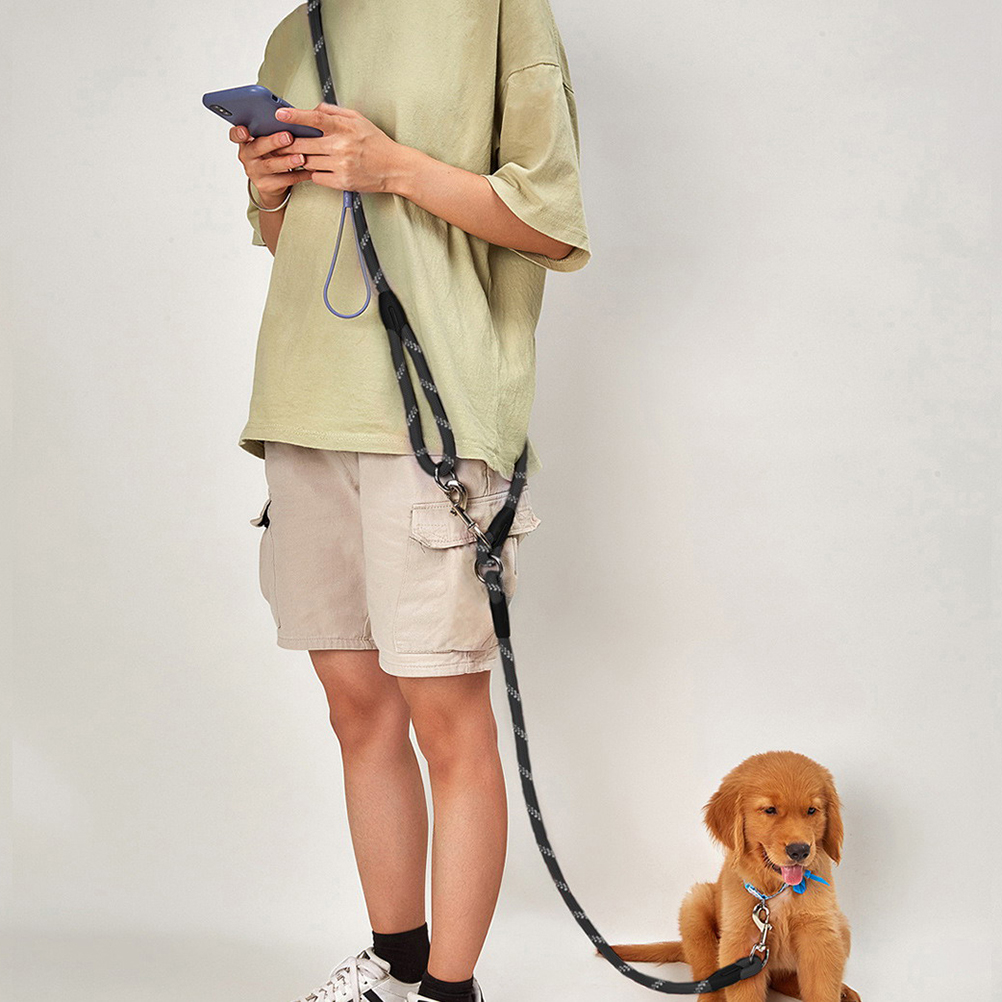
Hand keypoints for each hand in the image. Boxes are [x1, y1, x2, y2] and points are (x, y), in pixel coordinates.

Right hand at [229, 125, 313, 207]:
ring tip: (301, 157)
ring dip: (287, 161)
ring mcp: (255, 172)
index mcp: (246, 141)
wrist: (271, 182)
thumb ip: (271, 130)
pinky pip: (284, 180)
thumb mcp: (267, 141)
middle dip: (273, 142)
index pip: (236, 135)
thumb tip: (290, 115)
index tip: (245, 130)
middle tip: (288, 136)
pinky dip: (298, 175)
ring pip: (271, 165)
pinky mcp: (266, 185)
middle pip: (257, 147)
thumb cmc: (272, 154)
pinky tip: (309, 171)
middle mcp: (247, 156)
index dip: (238, 132)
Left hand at [275, 102, 405, 193]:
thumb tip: (314, 109)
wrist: (395, 168)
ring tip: (299, 156)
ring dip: (300, 160)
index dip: (295, 116)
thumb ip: (335, 112)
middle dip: (288, 144)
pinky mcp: (342, 182)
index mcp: (345, 128)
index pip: (316, 118)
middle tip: (279, 142)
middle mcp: (342, 146)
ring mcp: (341, 165)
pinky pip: (317, 178)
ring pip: (307, 162)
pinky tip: (317, 168)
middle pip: (304, 144)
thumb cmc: (376, 143)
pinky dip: (313, 173)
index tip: (280, 115)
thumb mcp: (359, 119)